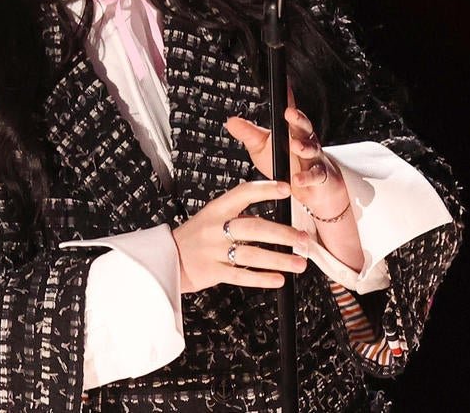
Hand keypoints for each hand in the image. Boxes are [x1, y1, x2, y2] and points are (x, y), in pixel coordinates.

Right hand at [171, 180, 309, 293]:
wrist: (165, 259)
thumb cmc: (195, 238)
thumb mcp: (211, 218)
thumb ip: (239, 217)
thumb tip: (274, 223)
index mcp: (216, 209)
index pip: (243, 193)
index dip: (265, 190)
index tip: (286, 189)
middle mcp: (215, 228)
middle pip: (254, 227)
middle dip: (283, 234)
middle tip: (304, 239)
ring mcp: (213, 250)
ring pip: (252, 254)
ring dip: (280, 259)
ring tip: (300, 263)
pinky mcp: (212, 271)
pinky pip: (241, 275)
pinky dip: (262, 278)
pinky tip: (278, 279)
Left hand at [224, 87, 349, 220]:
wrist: (311, 190)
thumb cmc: (286, 165)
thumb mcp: (262, 148)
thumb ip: (249, 134)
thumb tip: (231, 121)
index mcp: (291, 131)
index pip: (290, 113)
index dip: (287, 99)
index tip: (284, 85)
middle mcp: (305, 141)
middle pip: (303, 126)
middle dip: (298, 119)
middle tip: (289, 113)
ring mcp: (314, 158)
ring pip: (311, 149)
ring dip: (304, 147)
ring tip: (295, 145)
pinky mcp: (319, 176)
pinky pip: (314, 176)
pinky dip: (306, 177)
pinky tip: (297, 179)